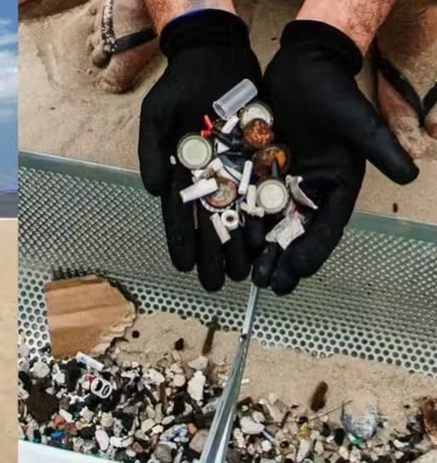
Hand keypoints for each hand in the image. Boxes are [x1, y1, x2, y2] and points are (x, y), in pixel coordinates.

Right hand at [138, 9, 262, 290]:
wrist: (214, 57)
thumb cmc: (178, 86)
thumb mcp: (156, 116)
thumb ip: (152, 153)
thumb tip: (153, 192)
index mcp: (179, 173)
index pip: (178, 215)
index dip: (180, 242)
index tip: (182, 268)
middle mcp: (206, 178)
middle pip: (210, 223)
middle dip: (212, 255)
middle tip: (218, 286)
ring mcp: (232, 170)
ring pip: (238, 215)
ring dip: (240, 246)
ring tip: (246, 274)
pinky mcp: (257, 157)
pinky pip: (261, 192)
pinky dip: (264, 216)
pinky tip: (268, 241)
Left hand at [253, 20, 418, 294]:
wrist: (302, 65)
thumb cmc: (334, 92)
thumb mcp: (359, 121)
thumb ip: (381, 147)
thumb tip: (410, 173)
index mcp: (336, 184)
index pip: (327, 226)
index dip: (314, 251)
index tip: (299, 273)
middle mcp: (308, 187)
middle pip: (295, 231)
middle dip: (282, 259)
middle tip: (268, 285)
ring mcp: (281, 179)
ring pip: (269, 221)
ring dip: (259, 248)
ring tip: (248, 273)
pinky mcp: (257, 167)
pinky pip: (247, 198)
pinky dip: (239, 219)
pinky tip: (228, 239)